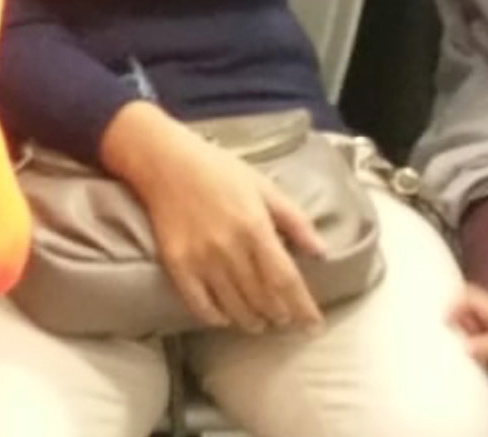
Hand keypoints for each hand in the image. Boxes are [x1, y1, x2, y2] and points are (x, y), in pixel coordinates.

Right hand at [102, 105, 326, 333]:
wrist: (166, 163)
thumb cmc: (219, 171)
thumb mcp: (264, 187)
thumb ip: (295, 220)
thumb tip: (321, 252)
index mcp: (255, 228)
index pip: (285, 280)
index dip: (303, 307)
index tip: (314, 325)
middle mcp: (230, 249)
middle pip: (262, 299)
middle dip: (280, 316)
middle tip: (287, 321)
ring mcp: (201, 260)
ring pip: (234, 307)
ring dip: (252, 321)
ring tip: (261, 323)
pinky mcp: (177, 266)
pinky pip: (200, 306)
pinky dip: (216, 318)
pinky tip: (225, 318)